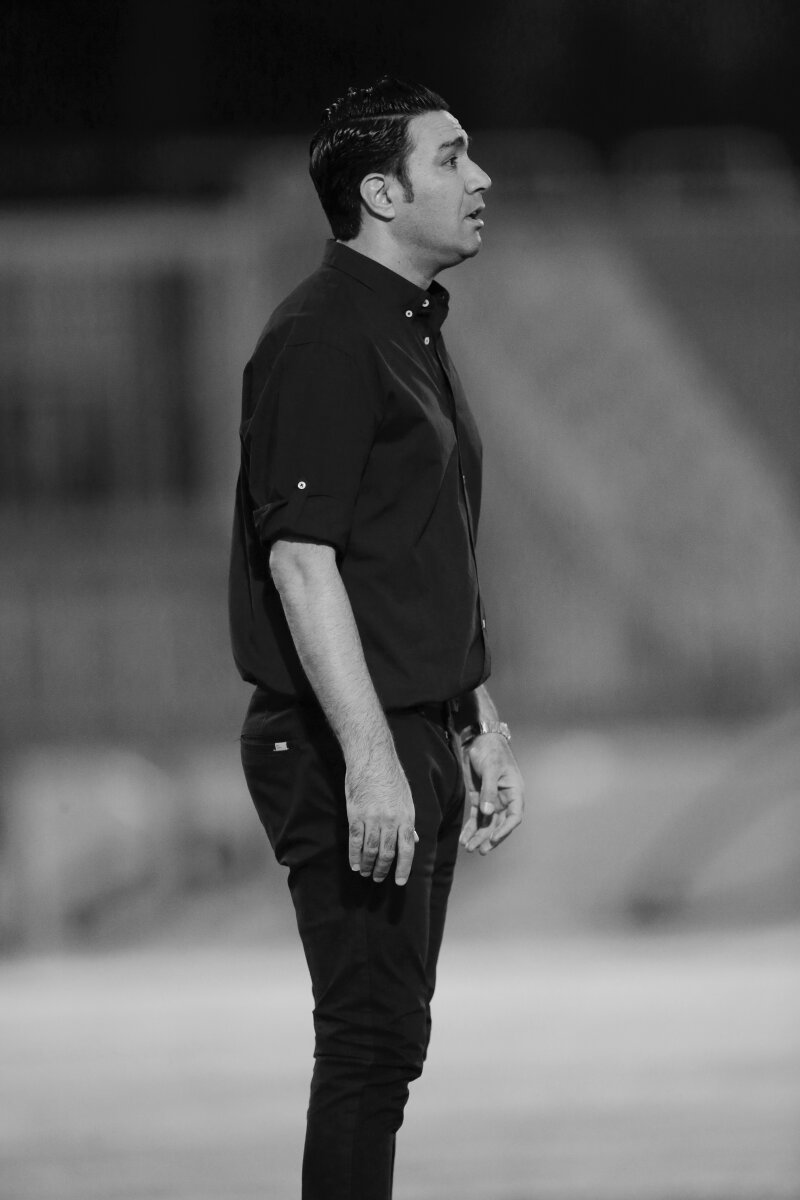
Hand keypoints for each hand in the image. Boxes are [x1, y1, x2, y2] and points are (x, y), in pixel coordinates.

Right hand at [345, 751, 416, 884]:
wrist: (372, 759)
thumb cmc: (392, 778)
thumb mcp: (407, 799)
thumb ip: (409, 822)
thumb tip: (415, 840)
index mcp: (406, 817)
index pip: (407, 849)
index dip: (404, 868)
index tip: (400, 882)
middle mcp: (391, 821)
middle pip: (388, 853)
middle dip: (383, 869)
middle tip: (379, 879)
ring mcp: (372, 819)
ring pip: (371, 850)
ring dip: (369, 865)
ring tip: (367, 873)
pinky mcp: (355, 815)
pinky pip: (355, 841)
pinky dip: (354, 856)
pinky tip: (355, 864)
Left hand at [459, 734, 523, 854]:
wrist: (479, 739)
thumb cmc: (491, 751)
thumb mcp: (491, 770)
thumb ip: (489, 791)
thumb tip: (488, 813)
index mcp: (514, 792)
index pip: (514, 817)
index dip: (505, 830)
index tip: (493, 839)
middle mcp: (505, 800)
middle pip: (499, 824)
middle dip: (489, 838)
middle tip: (479, 850)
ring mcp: (491, 800)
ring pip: (487, 823)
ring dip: (478, 836)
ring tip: (469, 848)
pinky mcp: (479, 799)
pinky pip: (476, 817)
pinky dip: (470, 828)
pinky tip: (464, 838)